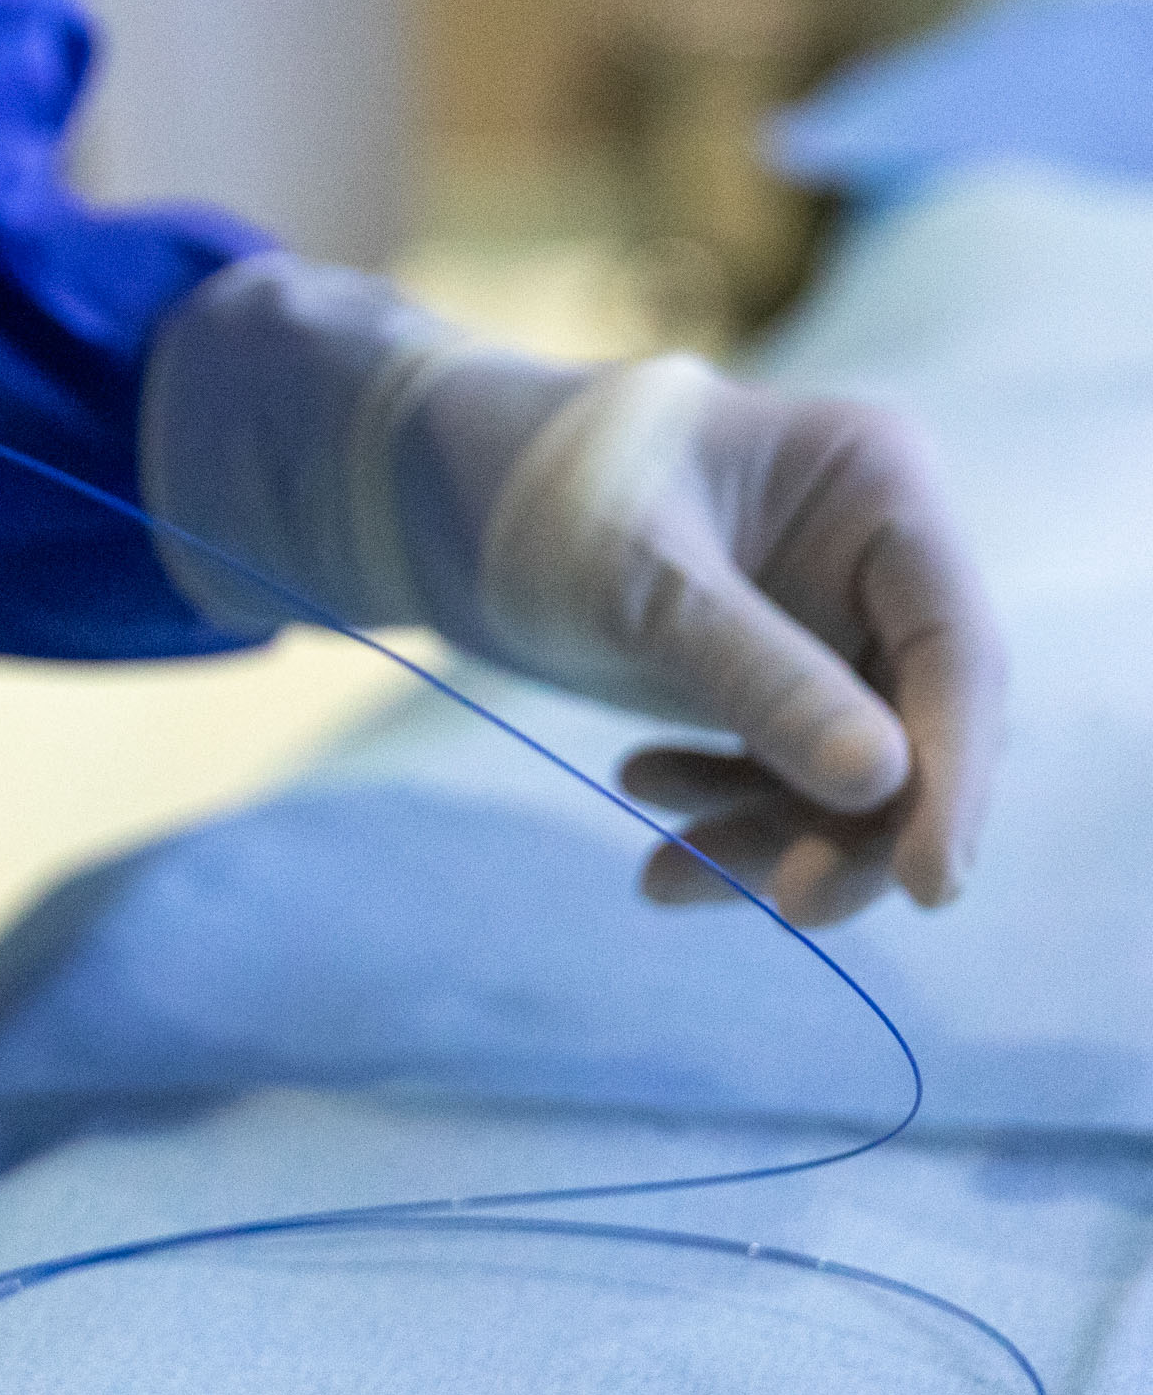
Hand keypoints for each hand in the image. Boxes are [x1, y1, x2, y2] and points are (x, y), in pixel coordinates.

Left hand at [141, 257, 1004, 927]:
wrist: (439, 487)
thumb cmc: (536, 497)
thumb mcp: (638, 586)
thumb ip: (757, 676)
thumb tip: (885, 784)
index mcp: (876, 487)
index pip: (956, 651)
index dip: (955, 775)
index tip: (930, 888)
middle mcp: (872, 555)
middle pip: (918, 725)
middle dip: (856, 827)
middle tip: (789, 908)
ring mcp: (824, 618)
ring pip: (848, 768)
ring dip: (774, 835)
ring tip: (662, 877)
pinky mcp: (769, 671)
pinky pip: (780, 766)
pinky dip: (723, 806)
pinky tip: (640, 791)